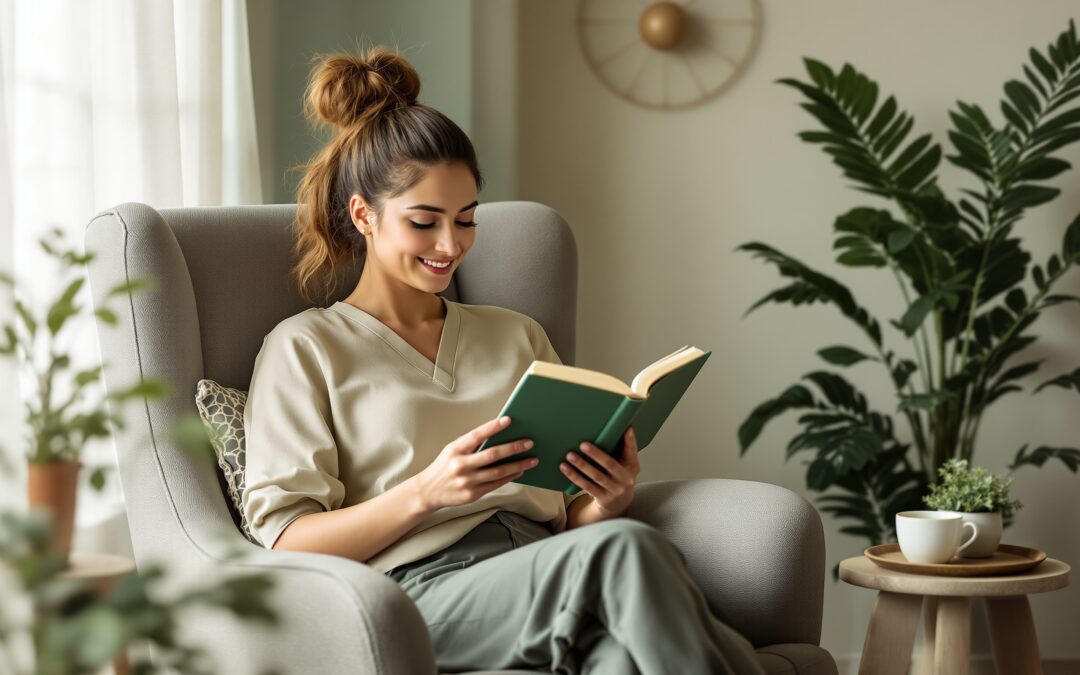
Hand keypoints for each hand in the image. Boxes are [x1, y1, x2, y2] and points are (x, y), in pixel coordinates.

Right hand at [414, 416, 538, 511]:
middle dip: (513, 448)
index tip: (508, 420)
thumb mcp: (452, 450)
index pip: (477, 435)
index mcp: (455, 450)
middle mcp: (460, 465)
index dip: (493, 427)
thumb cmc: (444, 467)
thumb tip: (499, 436)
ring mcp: (467, 481)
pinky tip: (519, 471)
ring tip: (532, 459)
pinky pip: (496, 484)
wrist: (428, 491)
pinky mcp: (472, 494)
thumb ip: (472, 444)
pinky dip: (510, 477)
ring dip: (518, 465)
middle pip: (492, 455)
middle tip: (529, 442)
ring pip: (498, 471)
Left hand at [561, 426, 639, 516]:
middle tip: (583, 444)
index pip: (632, 452)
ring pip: (596, 476)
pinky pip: (586, 486)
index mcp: (632, 467)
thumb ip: (625, 449)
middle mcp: (625, 479)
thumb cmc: (620, 477)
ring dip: (582, 465)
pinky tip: (565, 468)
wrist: (619, 503)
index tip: (627, 429)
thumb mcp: (627, 464)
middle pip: (610, 465)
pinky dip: (575, 476)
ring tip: (570, 455)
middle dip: (596, 454)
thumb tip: (626, 428)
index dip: (630, 441)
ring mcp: (614, 490)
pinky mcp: (602, 498)